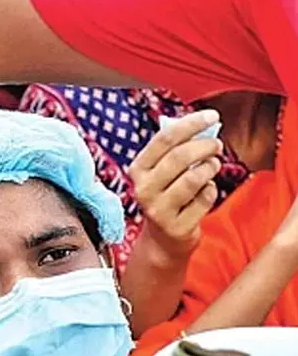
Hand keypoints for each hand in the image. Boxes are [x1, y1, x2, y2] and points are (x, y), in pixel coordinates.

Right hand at [129, 111, 222, 260]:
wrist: (162, 239)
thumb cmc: (167, 196)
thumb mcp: (161, 172)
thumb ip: (175, 150)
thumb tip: (203, 126)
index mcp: (138, 169)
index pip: (165, 139)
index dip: (191, 124)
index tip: (212, 116)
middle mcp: (144, 189)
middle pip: (180, 157)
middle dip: (205, 146)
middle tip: (217, 145)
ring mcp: (158, 209)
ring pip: (194, 178)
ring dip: (210, 167)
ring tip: (213, 165)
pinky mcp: (176, 226)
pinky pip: (204, 199)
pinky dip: (211, 190)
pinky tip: (206, 191)